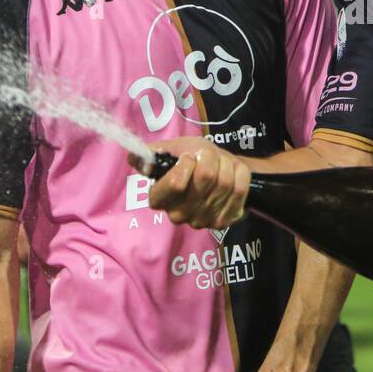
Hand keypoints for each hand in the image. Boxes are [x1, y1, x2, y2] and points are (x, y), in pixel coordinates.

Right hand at [134, 137, 251, 230]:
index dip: (187, 164)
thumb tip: (133, 158)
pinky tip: (233, 174)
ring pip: (224, 182)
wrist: (219, 170)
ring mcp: (202, 221)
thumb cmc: (193, 159)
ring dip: (226, 164)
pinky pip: (239, 188)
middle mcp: (178, 214)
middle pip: (205, 178)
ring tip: (220, 164)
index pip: (176, 183)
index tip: (189, 157)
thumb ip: (151, 154)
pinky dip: (240, 173)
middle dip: (210, 158)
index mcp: (159, 198)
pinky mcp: (223, 221)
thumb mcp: (171, 150)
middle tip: (208, 157)